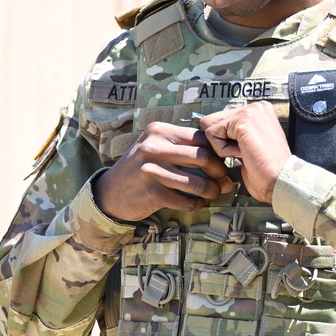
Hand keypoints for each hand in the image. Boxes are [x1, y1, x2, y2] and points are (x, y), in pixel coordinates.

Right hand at [93, 122, 234, 221]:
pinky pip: (185, 200)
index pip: (200, 138)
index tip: (223, 163)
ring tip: (214, 194)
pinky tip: (196, 203)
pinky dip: (195, 204)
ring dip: (212, 191)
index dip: (217, 152)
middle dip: (220, 172)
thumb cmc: (141, 168)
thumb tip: (221, 159)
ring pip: (197, 182)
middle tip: (224, 181)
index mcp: (158, 131)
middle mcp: (153, 147)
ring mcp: (151, 170)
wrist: (111, 192)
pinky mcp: (151, 192)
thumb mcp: (155, 147)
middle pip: (203, 157)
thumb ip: (183, 148)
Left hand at [199, 101, 291, 202]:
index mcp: (259, 111)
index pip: (222, 118)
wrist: (280, 180)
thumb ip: (233, 133)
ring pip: (210, 127)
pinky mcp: (242, 121)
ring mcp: (250, 111)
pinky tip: (243, 154)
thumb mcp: (247, 143)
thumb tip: (208, 129)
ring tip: (244, 153)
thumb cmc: (266, 169)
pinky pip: (212, 135)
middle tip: (242, 152)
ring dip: (222, 147)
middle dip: (220, 141)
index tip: (242, 150)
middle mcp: (256, 107)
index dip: (224, 139)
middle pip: (213, 120)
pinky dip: (223, 151)